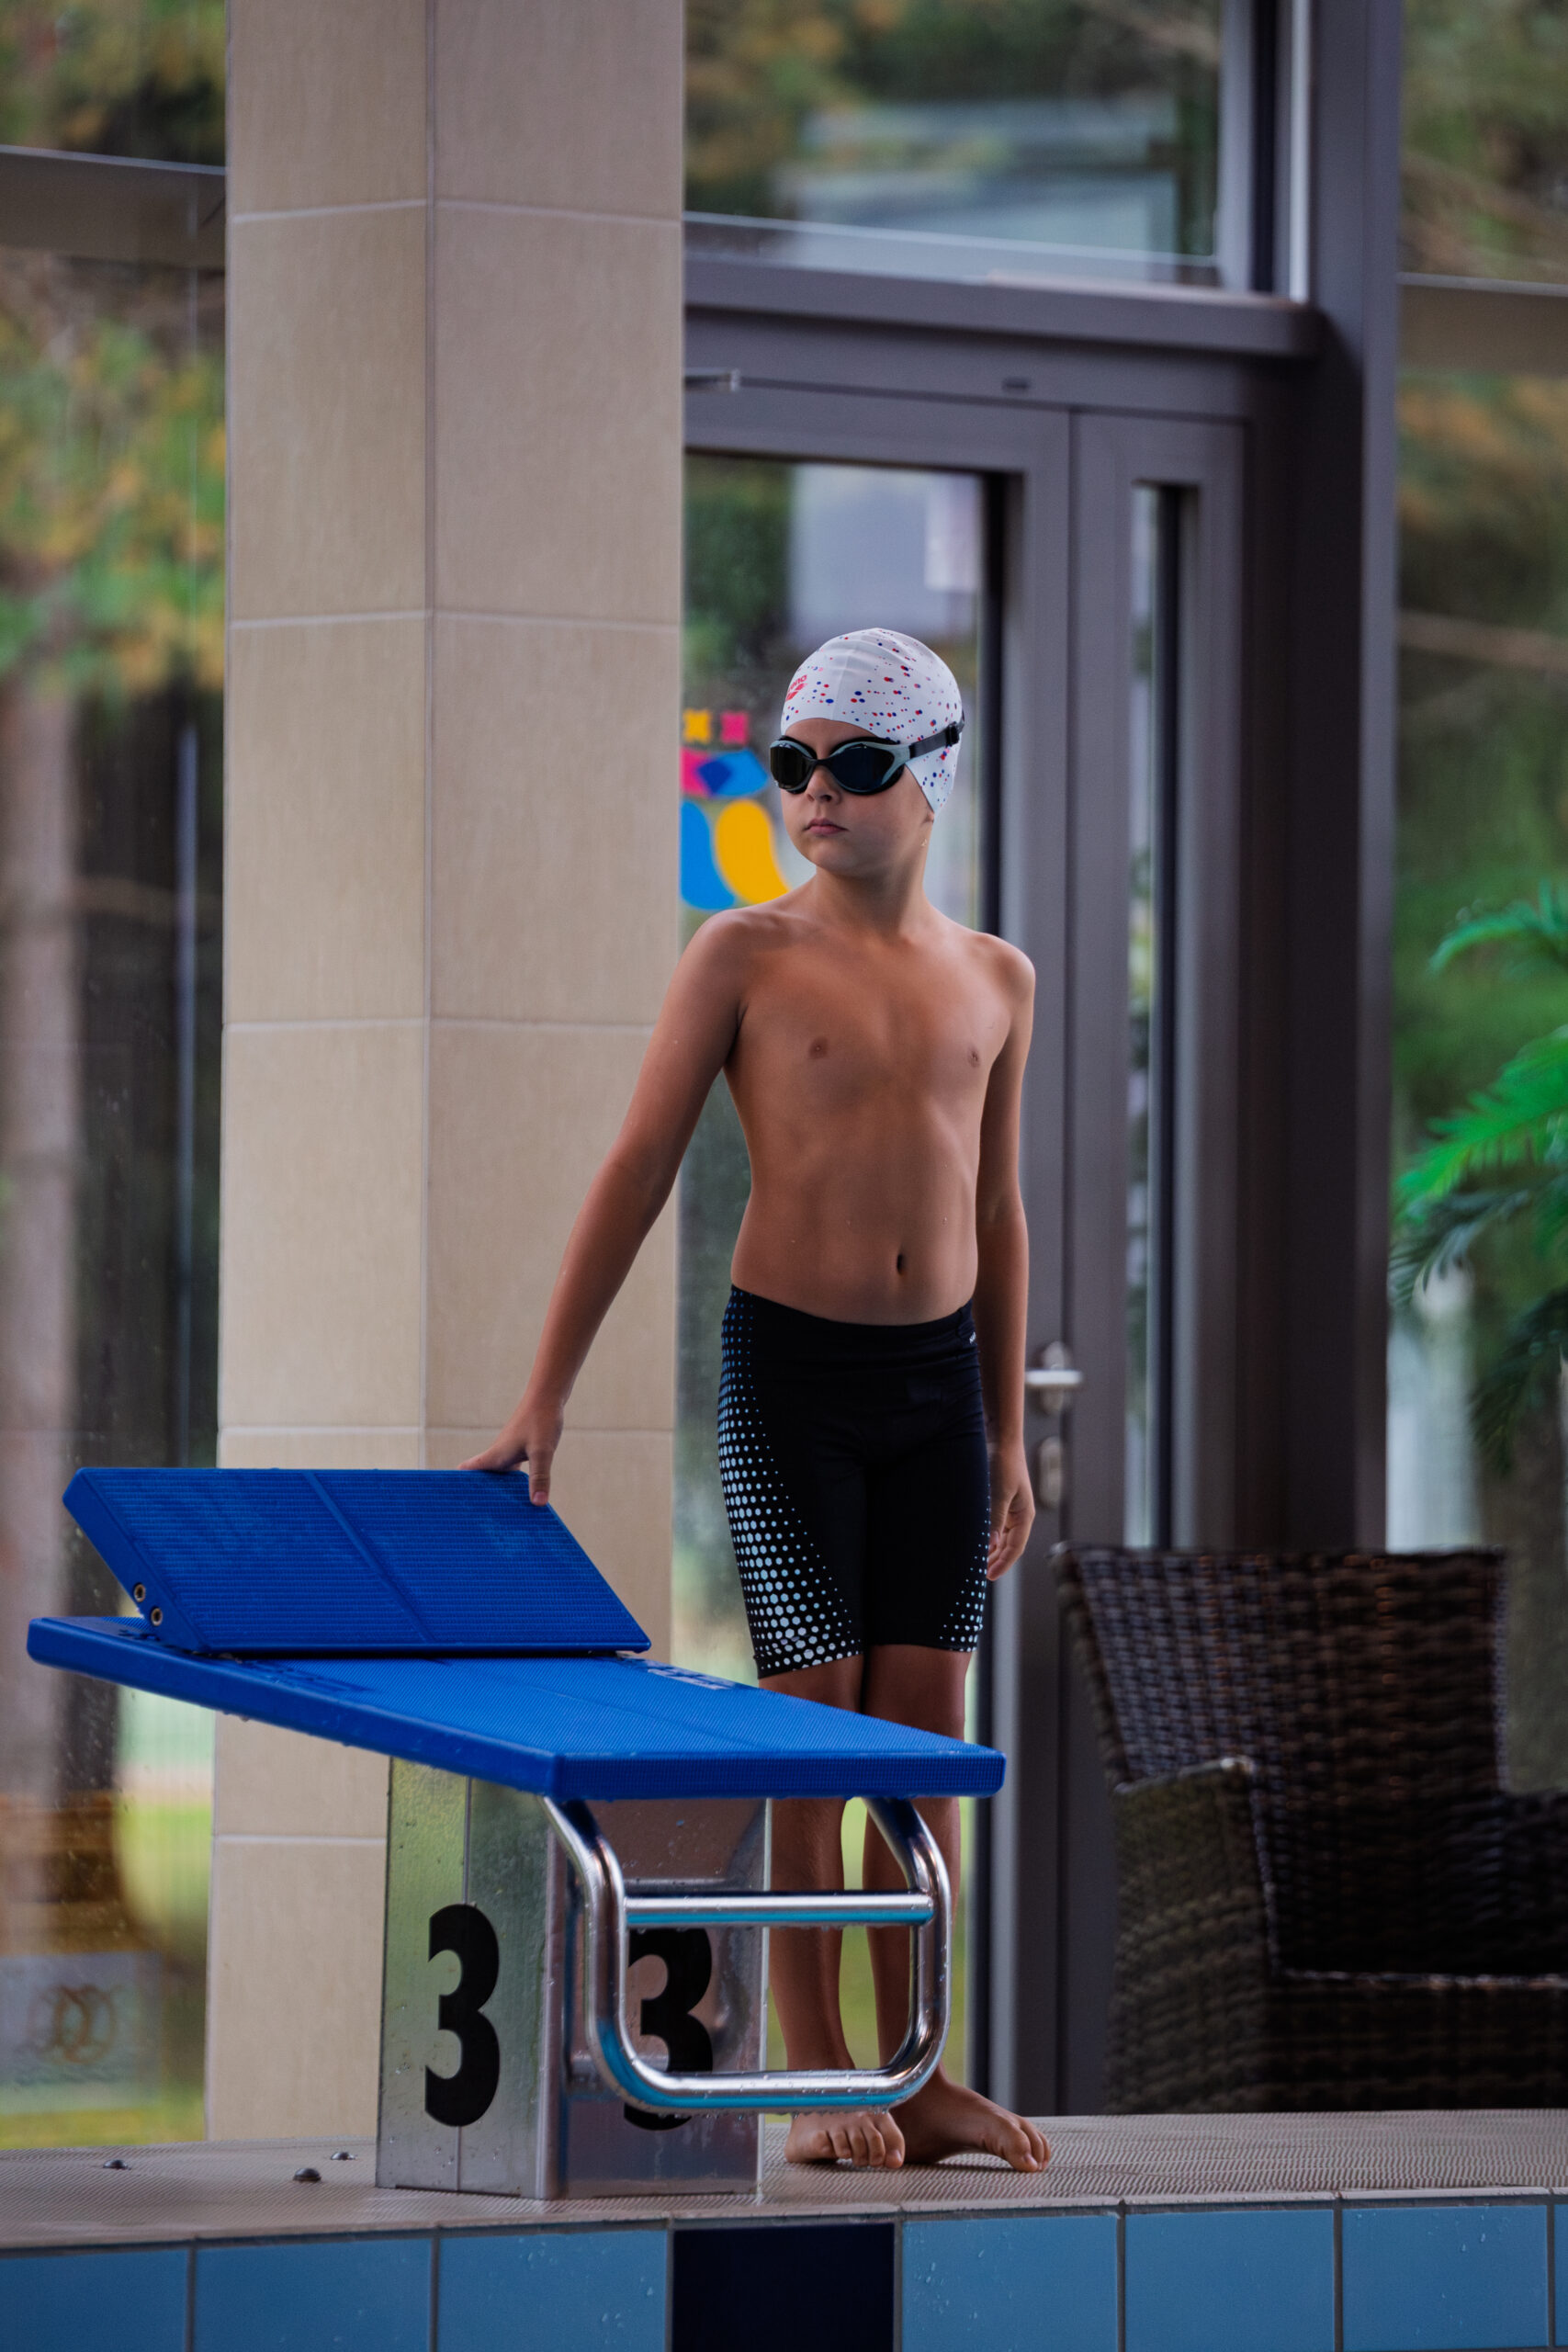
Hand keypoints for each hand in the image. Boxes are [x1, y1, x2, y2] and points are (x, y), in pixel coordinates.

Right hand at [459, 1392, 564, 1503]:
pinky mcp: (521, 1449)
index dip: (456, 1486)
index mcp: (496, 1456)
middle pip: (481, 1478)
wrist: (547, 1395)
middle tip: (473, 1519)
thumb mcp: (542, 1451)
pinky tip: (521, 1493)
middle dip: (477, 1495)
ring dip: (496, 1491)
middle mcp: (499, 1455)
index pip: (467, 1471)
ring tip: (497, 1512)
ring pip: (498, 1476)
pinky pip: (511, 1471)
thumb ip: (539, 1477)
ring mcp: (509, 1451)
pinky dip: (512, 1484)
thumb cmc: (541, 1420)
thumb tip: (537, 1504)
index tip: (449, 1504)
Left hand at [986, 1442, 1034, 1578]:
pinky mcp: (1000, 1502)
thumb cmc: (1003, 1464)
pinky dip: (986, 1536)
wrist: (1000, 1438)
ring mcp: (1010, 1509)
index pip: (1015, 1548)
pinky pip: (994, 1526)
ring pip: (1000, 1538)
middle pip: (1008, 1546)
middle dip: (995, 1560)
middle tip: (977, 1575)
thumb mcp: (999, 1493)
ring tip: (975, 1563)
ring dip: (990, 1550)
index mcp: (1024, 1516)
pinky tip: (975, 1541)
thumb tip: (990, 1545)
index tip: (988, 1577)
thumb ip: (995, 1519)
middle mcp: (1019, 1515)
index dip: (1002, 1564)